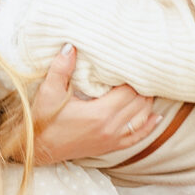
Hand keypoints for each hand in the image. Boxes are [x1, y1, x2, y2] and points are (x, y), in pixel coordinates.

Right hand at [28, 47, 157, 164]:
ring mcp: (112, 140)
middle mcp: (110, 128)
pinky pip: (136, 137)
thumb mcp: (49, 91)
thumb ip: (61, 68)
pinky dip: (149, 126)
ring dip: (147, 103)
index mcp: (99, 114)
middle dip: (143, 88)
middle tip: (145, 71)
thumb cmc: (43, 119)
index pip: (129, 91)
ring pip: (141, 119)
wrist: (39, 148)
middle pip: (139, 104)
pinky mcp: (110, 147)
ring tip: (150, 87)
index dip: (134, 77)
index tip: (135, 63)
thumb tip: (70, 46)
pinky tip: (156, 117)